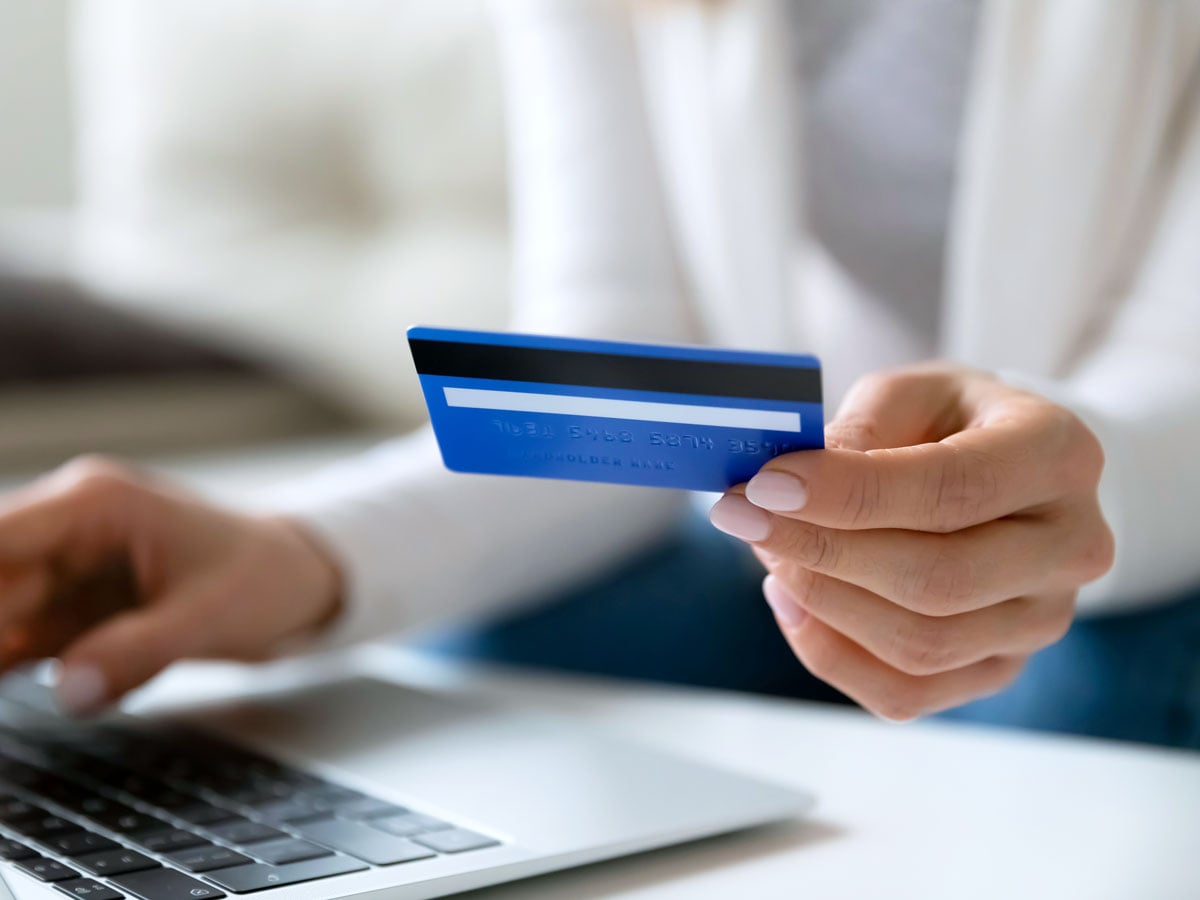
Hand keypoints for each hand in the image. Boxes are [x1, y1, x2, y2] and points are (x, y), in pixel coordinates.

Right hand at [0, 457, 342, 714]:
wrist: (296, 582)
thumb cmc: (263, 578)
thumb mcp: (209, 616)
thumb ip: (136, 651)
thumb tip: (68, 690)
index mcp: (93, 505)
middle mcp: (67, 532)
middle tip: (13, 661)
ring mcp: (66, 573)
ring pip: (1, 617)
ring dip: (8, 656)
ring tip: (35, 671)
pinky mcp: (76, 614)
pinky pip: (22, 646)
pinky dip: (23, 671)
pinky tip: (76, 687)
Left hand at [709, 363, 1113, 720]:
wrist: (1002, 473)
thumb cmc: (950, 424)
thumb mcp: (910, 394)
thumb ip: (860, 429)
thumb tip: (791, 485)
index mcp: (1059, 456)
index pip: (951, 490)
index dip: (849, 493)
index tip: (765, 484)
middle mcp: (1070, 546)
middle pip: (937, 579)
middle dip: (821, 551)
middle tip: (744, 517)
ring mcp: (1042, 620)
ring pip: (919, 645)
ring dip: (821, 600)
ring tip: (770, 548)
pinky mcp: (1000, 668)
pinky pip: (905, 692)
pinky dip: (829, 652)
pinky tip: (792, 600)